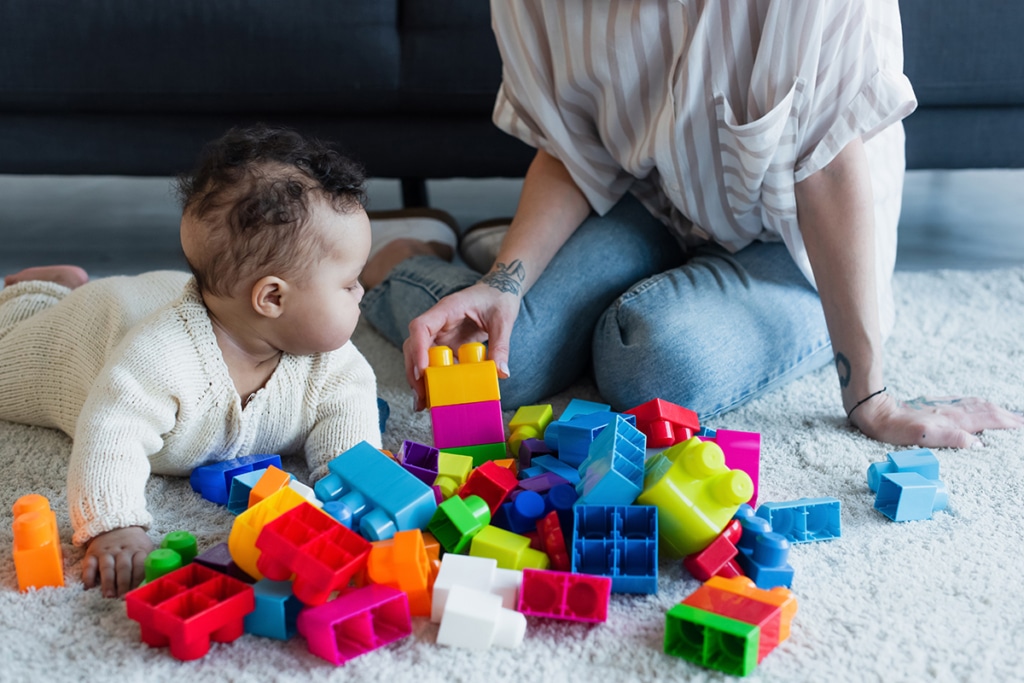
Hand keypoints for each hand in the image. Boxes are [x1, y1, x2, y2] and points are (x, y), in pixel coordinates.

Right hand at [82, 526, 153, 597]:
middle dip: (124, 584)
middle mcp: (122, 550)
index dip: (138, 579)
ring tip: (109, 596)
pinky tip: (89, 586)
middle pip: (124, 567)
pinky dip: (88, 576)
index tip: (137, 592)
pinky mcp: (92, 553)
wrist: (116, 525)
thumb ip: (147, 563)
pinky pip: (89, 565)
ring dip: (108, 582)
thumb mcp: (144, 548)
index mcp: (138, 549)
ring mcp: (106, 551)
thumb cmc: (134, 543)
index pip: (139, 565)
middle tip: (122, 597)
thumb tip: (151, 583)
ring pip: (107, 567)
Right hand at [404, 279, 521, 409]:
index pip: (421, 327)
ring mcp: (440, 333)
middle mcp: (438, 322)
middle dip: (413, 371)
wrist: (500, 290)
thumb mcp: (503, 320)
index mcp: (448, 308)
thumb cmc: (499, 298)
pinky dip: (432, 378)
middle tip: (420, 397)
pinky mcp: (446, 344)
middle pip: (414, 345)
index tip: (422, 371)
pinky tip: (433, 397)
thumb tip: (501, 372)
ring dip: (418, 378)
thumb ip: (501, 345)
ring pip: (419, 355)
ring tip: (423, 404)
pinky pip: (433, 362)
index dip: (418, 349)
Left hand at [850, 392, 1023, 447]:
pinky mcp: (936, 405)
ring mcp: (945, 406)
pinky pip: (967, 403)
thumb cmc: (896, 427)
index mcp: (953, 419)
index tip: (1023, 428)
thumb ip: (950, 439)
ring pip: (979, 406)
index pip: (988, 420)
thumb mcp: (921, 436)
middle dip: (1009, 417)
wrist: (876, 410)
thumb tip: (978, 444)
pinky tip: (982, 407)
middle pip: (988, 411)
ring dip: (998, 411)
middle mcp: (952, 411)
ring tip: (1013, 417)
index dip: (1008, 424)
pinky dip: (982, 406)